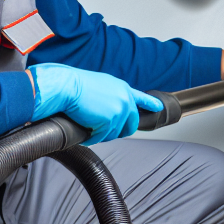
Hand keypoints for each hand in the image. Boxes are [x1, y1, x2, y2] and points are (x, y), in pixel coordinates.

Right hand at [30, 63, 162, 143]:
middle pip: (130, 125)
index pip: (140, 97)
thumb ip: (110, 97)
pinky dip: (91, 137)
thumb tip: (109, 112)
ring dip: (100, 133)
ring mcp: (119, 111)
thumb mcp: (99, 86)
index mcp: (122, 88)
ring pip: (113, 134)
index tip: (158, 107)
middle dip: (117, 131)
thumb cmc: (75, 85)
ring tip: (87, 121)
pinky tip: (83, 126)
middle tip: (101, 129)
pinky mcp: (110, 122)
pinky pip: (101, 138)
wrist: (66, 87)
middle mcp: (125, 99)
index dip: (149, 103)